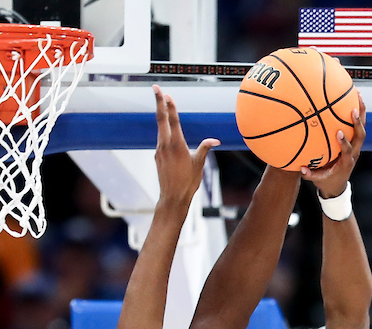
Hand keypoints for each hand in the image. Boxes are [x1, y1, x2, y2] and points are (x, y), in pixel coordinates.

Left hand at [153, 85, 219, 211]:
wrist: (172, 198)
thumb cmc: (188, 183)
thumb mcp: (199, 164)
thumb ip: (205, 148)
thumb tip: (215, 140)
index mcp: (177, 145)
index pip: (172, 120)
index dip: (169, 105)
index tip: (167, 93)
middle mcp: (165, 146)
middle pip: (161, 119)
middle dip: (159, 102)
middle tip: (155, 87)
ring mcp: (159, 151)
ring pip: (160, 128)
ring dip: (161, 115)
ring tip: (161, 102)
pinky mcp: (157, 157)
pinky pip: (161, 139)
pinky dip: (163, 130)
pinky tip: (166, 128)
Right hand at [301, 94, 365, 197]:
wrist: (338, 186)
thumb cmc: (327, 182)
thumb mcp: (318, 180)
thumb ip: (310, 175)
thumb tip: (301, 168)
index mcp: (346, 162)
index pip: (347, 151)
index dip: (345, 142)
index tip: (339, 133)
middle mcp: (354, 153)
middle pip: (361, 135)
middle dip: (358, 122)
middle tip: (354, 108)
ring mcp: (356, 147)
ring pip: (362, 128)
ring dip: (361, 112)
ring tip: (357, 95)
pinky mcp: (355, 142)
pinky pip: (357, 126)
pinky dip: (357, 113)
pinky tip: (352, 99)